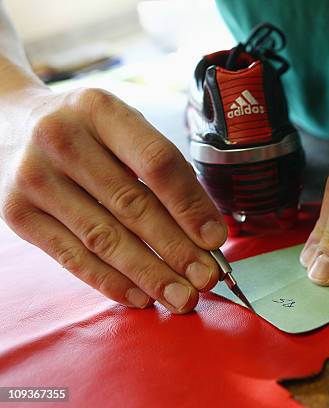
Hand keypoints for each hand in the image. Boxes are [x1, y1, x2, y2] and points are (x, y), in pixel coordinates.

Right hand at [0, 87, 226, 312]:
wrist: (13, 124)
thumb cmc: (88, 132)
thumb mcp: (124, 127)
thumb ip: (163, 169)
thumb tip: (205, 233)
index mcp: (99, 109)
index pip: (157, 163)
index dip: (190, 205)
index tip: (215, 238)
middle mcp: (60, 138)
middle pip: (132, 205)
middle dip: (176, 249)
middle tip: (205, 278)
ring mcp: (33, 177)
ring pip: (104, 238)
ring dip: (149, 273)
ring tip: (181, 296)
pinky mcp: (16, 213)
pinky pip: (71, 257)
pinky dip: (110, 281)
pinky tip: (140, 295)